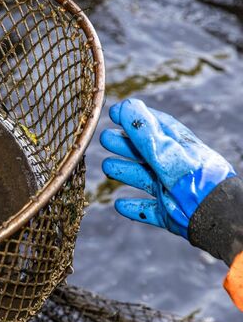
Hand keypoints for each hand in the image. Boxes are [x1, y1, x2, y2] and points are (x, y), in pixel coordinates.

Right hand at [100, 98, 235, 237]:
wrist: (215, 216)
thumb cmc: (195, 179)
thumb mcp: (167, 152)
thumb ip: (145, 132)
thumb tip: (127, 106)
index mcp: (176, 146)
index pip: (154, 126)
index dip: (134, 118)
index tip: (114, 112)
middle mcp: (172, 166)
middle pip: (144, 151)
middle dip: (124, 144)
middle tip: (105, 138)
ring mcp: (169, 189)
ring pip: (142, 177)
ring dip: (124, 171)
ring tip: (107, 166)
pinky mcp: (167, 212)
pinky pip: (147, 209)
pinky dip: (133, 207)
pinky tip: (120, 205)